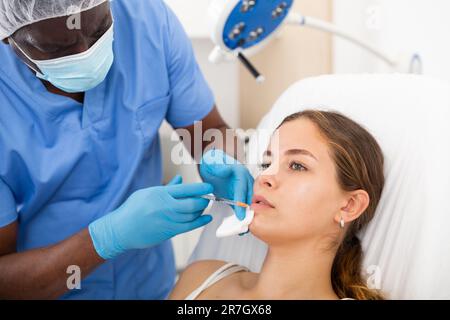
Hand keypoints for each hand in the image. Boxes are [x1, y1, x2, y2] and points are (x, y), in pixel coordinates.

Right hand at [88, 176, 212, 258]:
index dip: (201, 188)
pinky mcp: (169, 232)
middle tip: (208, 197)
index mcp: (160, 193)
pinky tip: (207, 218)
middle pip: (192, 203)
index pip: (185, 189)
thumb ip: (167, 188)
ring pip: (192, 215)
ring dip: (201, 210)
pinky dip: (200, 222)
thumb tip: (181, 179)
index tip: (210, 187)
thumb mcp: (147, 193)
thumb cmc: (133, 209)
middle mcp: (166, 206)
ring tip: (204, 206)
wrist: (121, 230)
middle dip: (203, 200)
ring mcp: (168, 220)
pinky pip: (189, 227)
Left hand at [199, 149, 253, 220]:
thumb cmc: (212, 161)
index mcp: (240, 172)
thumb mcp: (212, 161)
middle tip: (244, 226)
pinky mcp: (239, 195)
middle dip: (248, 213)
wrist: (211, 163)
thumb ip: (219, 166)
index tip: (241, 214)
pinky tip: (240, 226)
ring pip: (249, 204)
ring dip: (247, 216)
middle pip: (250, 198)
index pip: (242, 189)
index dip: (241, 203)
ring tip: (243, 229)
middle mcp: (245, 180)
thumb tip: (226, 169)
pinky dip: (242, 216)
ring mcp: (243, 188)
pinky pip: (242, 207)